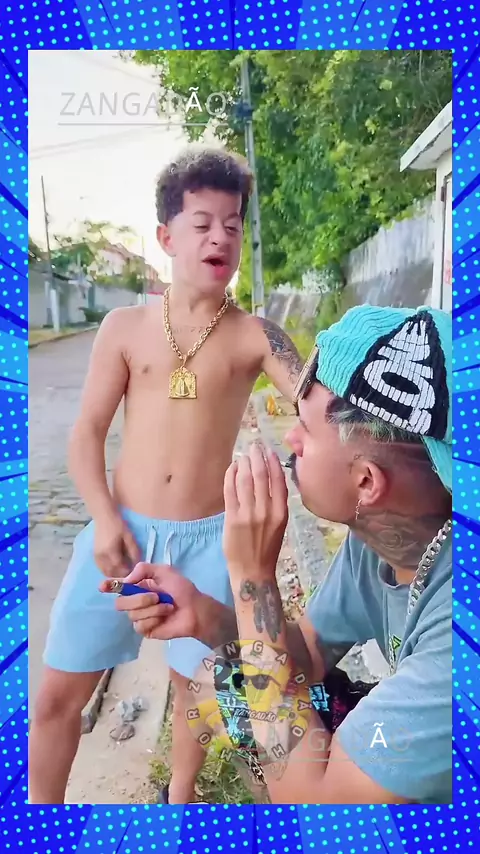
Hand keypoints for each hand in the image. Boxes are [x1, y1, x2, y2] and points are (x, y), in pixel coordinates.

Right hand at [94, 513, 140, 576]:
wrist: (104, 517)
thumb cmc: (118, 525)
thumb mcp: (129, 536)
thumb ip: (134, 551)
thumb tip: (137, 564)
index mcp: (110, 551)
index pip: (120, 568)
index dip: (128, 572)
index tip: (135, 571)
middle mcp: (101, 556)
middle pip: (111, 572)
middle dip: (121, 575)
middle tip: (130, 572)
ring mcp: (96, 556)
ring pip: (105, 572)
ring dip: (114, 574)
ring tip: (123, 569)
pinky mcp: (94, 555)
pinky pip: (101, 568)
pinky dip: (108, 570)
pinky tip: (115, 567)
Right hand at [99, 561, 198, 639]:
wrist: (195, 609)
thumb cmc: (182, 589)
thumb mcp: (164, 571)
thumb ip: (143, 569)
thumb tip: (125, 580)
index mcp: (138, 586)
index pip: (118, 586)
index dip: (108, 586)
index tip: (103, 587)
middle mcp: (136, 601)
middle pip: (120, 603)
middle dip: (138, 599)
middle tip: (156, 596)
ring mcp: (140, 617)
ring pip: (132, 615)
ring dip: (152, 609)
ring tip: (167, 607)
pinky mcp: (146, 630)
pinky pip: (140, 626)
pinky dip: (154, 619)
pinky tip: (164, 618)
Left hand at [223, 443, 287, 577]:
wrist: (253, 572)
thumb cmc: (266, 549)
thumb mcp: (279, 525)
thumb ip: (275, 504)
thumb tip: (269, 479)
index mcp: (281, 513)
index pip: (279, 481)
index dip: (273, 463)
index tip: (269, 451)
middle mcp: (266, 512)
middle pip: (262, 477)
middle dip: (257, 458)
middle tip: (254, 446)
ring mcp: (248, 515)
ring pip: (246, 481)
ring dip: (244, 464)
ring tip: (243, 455)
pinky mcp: (232, 519)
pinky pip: (230, 491)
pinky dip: (231, 476)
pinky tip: (232, 468)